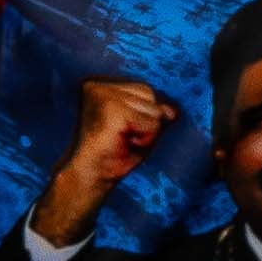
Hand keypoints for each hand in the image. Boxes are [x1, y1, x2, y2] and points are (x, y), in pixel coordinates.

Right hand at [33, 77, 178, 243]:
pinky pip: (151, 123)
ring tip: (123, 140)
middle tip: (123, 138)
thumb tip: (172, 111)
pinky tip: (124, 144)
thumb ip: (154, 114)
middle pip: (150, 94)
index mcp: (100, 84)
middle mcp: (99, 84)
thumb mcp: (138, 129)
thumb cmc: (112, 154)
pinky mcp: (112, 108)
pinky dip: (145, 139)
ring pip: (154, 109)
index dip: (145, 115)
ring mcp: (104, 94)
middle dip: (146, 121)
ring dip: (146, 132)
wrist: (90, 175)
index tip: (123, 132)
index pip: (145, 89)